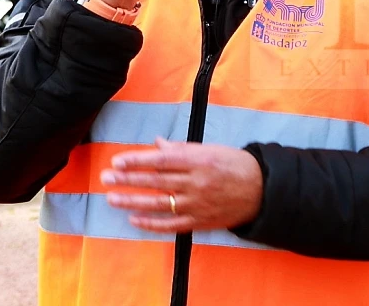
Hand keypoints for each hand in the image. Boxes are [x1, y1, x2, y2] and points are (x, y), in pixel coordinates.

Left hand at [101, 137, 263, 233]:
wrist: (262, 191)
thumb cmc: (236, 165)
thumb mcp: (211, 150)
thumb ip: (182, 149)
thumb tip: (157, 144)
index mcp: (199, 160)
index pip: (161, 160)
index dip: (137, 160)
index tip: (117, 161)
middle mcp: (196, 182)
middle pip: (155, 181)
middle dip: (128, 179)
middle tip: (106, 177)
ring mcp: (197, 204)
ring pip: (159, 203)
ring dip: (133, 201)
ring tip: (112, 198)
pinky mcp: (200, 221)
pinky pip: (171, 225)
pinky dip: (152, 223)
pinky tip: (134, 219)